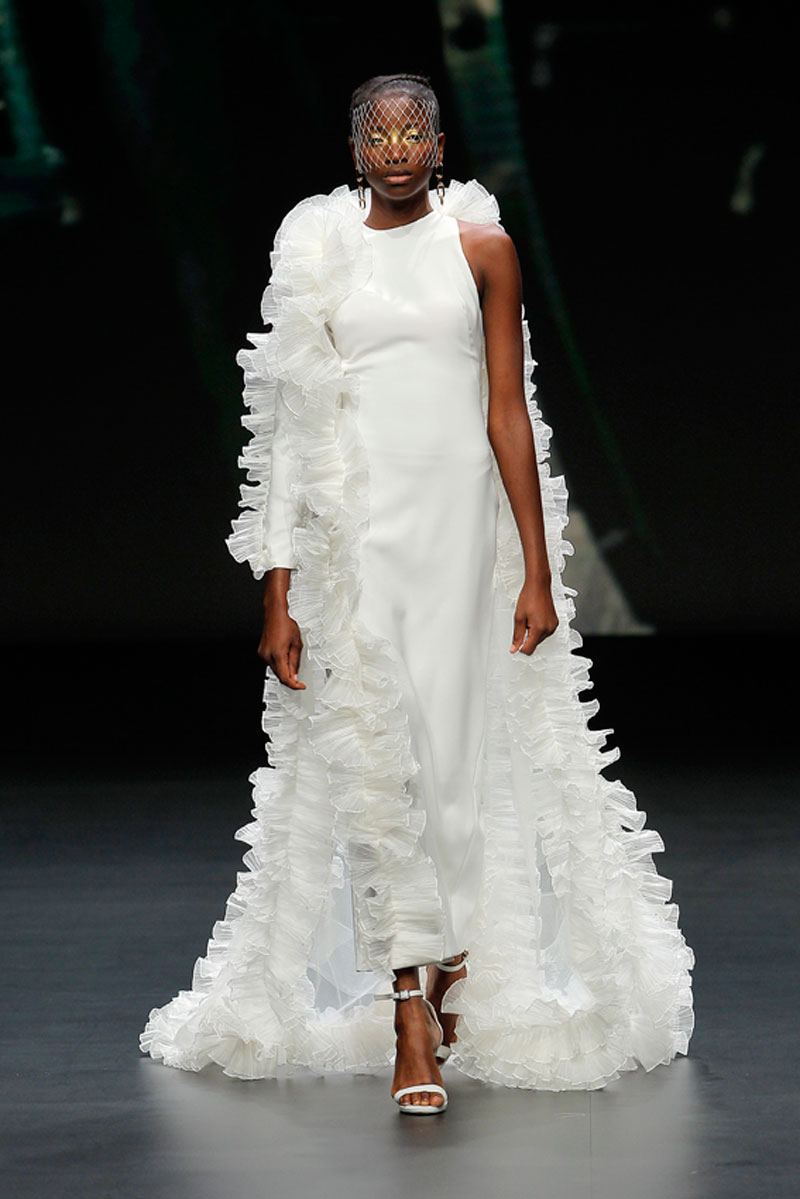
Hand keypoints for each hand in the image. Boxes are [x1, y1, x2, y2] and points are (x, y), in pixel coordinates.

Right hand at [259, 573, 305, 688]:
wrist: (275, 613)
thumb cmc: (286, 624)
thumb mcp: (297, 644)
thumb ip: (295, 662)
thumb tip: (295, 675)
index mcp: (277, 654)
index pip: (285, 677)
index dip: (294, 685)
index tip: (300, 686)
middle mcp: (267, 655)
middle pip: (279, 675)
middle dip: (290, 677)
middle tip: (299, 677)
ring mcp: (262, 653)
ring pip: (275, 669)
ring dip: (284, 670)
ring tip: (292, 660)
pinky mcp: (261, 652)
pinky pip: (271, 663)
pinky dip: (279, 663)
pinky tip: (284, 656)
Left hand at [510, 576, 557, 655]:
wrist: (539, 585)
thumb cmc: (529, 597)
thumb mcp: (518, 618)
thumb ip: (517, 636)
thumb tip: (514, 648)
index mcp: (539, 629)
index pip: (529, 650)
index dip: (520, 647)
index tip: (516, 642)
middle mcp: (549, 629)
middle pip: (534, 645)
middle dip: (526, 637)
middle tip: (523, 623)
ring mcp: (553, 626)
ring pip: (539, 639)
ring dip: (532, 633)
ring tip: (530, 618)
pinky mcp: (555, 623)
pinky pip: (545, 633)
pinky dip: (539, 629)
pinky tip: (535, 618)